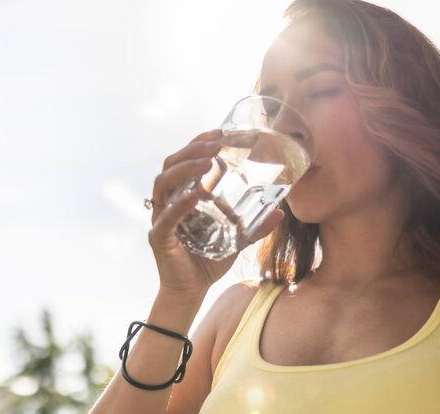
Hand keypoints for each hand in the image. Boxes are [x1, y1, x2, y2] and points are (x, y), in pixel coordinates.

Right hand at [147, 129, 284, 295]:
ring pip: (164, 183)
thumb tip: (280, 212)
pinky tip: (196, 195)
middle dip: (191, 149)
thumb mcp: (237, 239)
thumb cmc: (208, 260)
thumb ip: (255, 225)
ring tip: (206, 161)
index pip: (184, 160)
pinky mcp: (159, 237)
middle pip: (171, 164)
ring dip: (184, 168)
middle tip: (215, 142)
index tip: (218, 131)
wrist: (192, 291)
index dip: (197, 143)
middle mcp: (167, 201)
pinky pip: (166, 216)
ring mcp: (160, 218)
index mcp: (182, 195)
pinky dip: (180, 204)